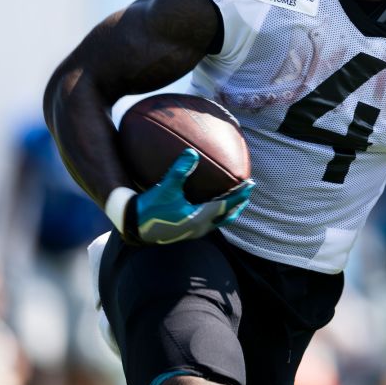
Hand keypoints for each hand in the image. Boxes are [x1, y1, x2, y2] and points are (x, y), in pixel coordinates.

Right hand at [123, 149, 254, 244]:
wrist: (134, 227)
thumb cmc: (150, 208)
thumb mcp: (165, 189)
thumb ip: (179, 171)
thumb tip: (192, 153)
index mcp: (199, 218)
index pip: (226, 205)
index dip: (239, 194)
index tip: (250, 183)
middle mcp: (200, 227)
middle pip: (227, 216)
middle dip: (239, 203)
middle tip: (248, 190)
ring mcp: (194, 232)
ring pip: (219, 221)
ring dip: (229, 210)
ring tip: (236, 198)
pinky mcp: (187, 231)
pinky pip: (210, 222)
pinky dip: (218, 212)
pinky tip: (213, 204)